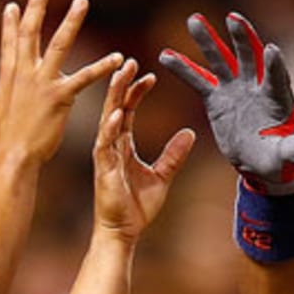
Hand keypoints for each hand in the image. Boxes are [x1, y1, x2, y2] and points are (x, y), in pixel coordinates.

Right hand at [0, 0, 122, 166]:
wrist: (12, 157)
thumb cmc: (6, 146)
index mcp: (8, 80)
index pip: (9, 45)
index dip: (11, 25)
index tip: (13, 6)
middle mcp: (24, 75)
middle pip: (31, 34)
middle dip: (36, 9)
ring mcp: (42, 83)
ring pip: (59, 44)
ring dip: (71, 21)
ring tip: (81, 1)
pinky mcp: (60, 97)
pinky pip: (85, 77)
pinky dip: (103, 66)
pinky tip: (117, 58)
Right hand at [92, 59, 194, 241]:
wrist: (123, 233)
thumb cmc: (137, 208)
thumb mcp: (162, 176)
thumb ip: (173, 155)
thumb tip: (190, 132)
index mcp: (123, 145)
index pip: (128, 110)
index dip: (137, 91)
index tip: (149, 75)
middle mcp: (111, 146)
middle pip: (115, 107)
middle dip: (121, 84)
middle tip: (128, 60)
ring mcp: (105, 157)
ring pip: (108, 119)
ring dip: (114, 96)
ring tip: (120, 74)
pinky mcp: (103, 171)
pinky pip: (105, 145)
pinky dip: (110, 129)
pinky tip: (117, 113)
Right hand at [159, 12, 293, 192]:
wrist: (261, 161)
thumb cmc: (279, 157)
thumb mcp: (290, 154)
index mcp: (277, 98)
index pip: (277, 77)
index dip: (274, 65)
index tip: (270, 50)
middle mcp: (256, 86)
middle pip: (249, 57)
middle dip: (242, 39)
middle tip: (233, 20)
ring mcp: (235, 89)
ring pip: (221, 61)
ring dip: (207, 41)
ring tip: (193, 21)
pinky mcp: (217, 99)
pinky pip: (199, 81)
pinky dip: (183, 69)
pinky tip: (166, 56)